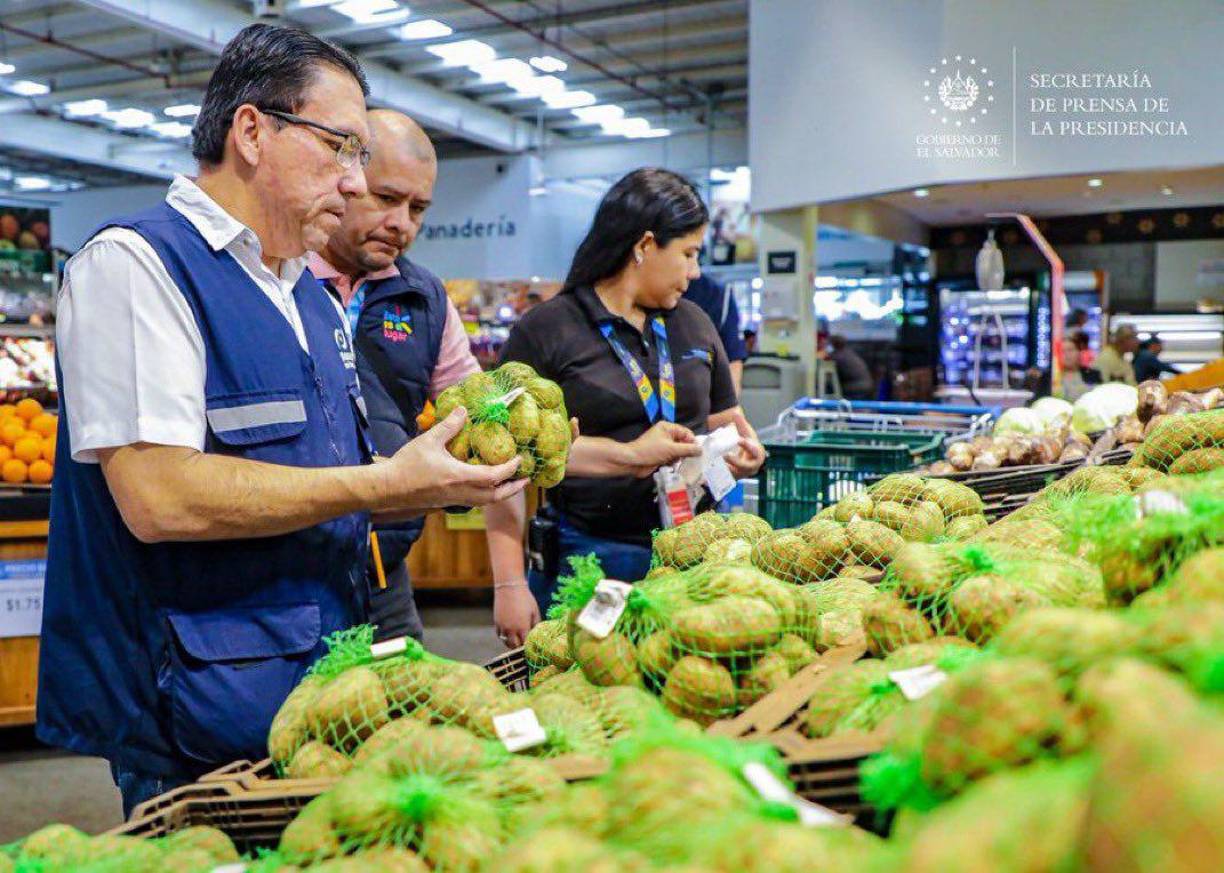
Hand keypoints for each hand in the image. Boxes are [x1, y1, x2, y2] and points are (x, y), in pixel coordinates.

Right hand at [377, 408, 526, 511]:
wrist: (388, 488)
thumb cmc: (408, 464)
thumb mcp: (429, 440)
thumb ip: (449, 425)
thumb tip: (464, 410)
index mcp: (459, 477)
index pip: (493, 476)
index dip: (510, 469)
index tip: (519, 459)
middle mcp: (460, 492)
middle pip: (494, 497)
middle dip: (512, 489)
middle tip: (525, 480)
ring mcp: (454, 500)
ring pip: (484, 502)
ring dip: (500, 494)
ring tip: (510, 484)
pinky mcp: (446, 502)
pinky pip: (473, 502)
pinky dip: (485, 495)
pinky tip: (485, 486)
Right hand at [493, 582, 539, 647]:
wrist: (510, 588)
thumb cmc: (525, 598)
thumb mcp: (535, 611)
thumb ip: (536, 625)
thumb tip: (538, 634)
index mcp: (523, 627)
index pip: (526, 644)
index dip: (529, 647)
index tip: (532, 647)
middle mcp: (511, 629)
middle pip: (515, 646)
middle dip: (520, 647)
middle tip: (525, 647)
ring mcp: (502, 627)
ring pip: (506, 642)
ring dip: (512, 643)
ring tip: (517, 642)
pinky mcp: (496, 622)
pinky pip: (500, 635)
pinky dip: (504, 637)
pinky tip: (510, 634)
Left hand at [626, 421, 701, 473]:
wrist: (633, 462)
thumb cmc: (650, 451)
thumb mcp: (671, 449)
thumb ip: (687, 449)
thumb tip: (701, 450)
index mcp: (668, 428)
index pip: (686, 433)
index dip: (692, 442)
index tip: (698, 452)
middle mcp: (667, 434)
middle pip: (684, 442)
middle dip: (687, 451)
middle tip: (691, 459)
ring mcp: (664, 445)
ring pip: (679, 451)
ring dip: (680, 457)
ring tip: (679, 462)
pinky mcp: (662, 454)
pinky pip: (673, 457)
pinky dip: (674, 461)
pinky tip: (672, 465)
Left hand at [722, 408, 766, 477]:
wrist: (751, 459)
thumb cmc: (749, 445)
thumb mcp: (747, 434)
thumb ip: (741, 424)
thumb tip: (735, 413)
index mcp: (757, 454)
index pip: (754, 450)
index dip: (747, 446)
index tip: (740, 440)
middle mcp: (752, 466)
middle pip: (744, 466)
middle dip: (735, 461)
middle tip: (725, 456)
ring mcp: (743, 474)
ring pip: (735, 474)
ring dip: (726, 470)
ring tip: (715, 464)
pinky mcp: (735, 479)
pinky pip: (728, 479)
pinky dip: (720, 476)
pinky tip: (710, 473)